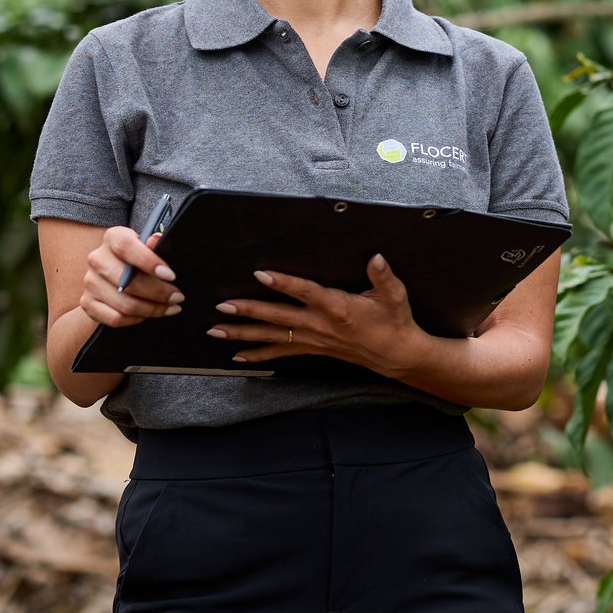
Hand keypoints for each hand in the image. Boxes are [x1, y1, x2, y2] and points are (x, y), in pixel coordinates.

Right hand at [78, 226, 181, 330]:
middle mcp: (97, 259)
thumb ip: (152, 246)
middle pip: (128, 282)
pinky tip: (149, 314)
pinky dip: (137, 319)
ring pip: (125, 304)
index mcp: (112, 238)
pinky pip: (116, 318)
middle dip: (158, 293)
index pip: (126, 246)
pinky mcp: (88, 303)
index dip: (149, 261)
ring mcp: (91, 282)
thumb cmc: (136, 259)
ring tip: (170, 307)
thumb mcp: (146, 248)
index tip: (170, 275)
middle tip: (177, 297)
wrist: (111, 275)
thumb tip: (156, 240)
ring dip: (152, 309)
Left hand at [207, 255, 422, 375]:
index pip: (305, 292)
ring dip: (243, 333)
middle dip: (248, 311)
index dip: (284, 283)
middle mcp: (320, 325)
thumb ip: (383, 275)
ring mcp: (313, 339)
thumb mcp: (394, 295)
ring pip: (272, 336)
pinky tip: (236, 355)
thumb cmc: (393, 320)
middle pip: (278, 317)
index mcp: (337, 307)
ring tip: (216, 329)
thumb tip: (376, 257)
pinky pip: (280, 353)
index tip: (261, 274)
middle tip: (222, 306)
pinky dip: (257, 354)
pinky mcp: (311, 349)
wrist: (395, 353)